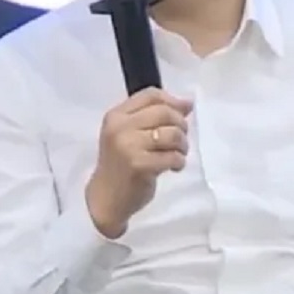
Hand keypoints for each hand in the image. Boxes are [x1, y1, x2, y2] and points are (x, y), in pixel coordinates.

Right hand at [85, 87, 192, 237]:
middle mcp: (119, 127)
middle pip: (164, 112)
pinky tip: (173, 167)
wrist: (106, 198)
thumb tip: (187, 103)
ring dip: (183, 145)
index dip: (172, 101)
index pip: (151, 95)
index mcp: (116, 115)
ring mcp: (128, 145)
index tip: (183, 113)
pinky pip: (172, 156)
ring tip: (178, 154)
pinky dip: (179, 161)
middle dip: (181, 125)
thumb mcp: (130, 134)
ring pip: (172, 133)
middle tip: (181, 139)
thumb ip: (154, 116)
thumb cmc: (121, 164)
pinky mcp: (139, 165)